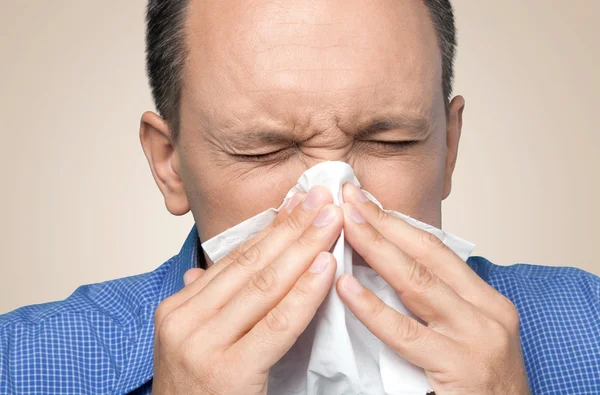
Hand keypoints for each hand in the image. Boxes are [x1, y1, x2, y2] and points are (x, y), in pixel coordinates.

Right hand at [153, 187, 342, 394]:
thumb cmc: (196, 394)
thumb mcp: (191, 344)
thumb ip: (202, 306)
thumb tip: (201, 274)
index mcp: (177, 309)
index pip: (234, 260)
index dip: (272, 228)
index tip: (300, 202)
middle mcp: (184, 321)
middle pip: (250, 264)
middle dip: (292, 227)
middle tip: (323, 197)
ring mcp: (202, 346)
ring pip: (264, 285)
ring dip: (303, 248)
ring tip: (332, 220)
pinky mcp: (228, 371)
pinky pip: (277, 324)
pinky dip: (305, 293)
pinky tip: (327, 266)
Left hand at [336, 183, 528, 394]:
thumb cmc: (482, 387)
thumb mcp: (467, 335)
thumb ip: (435, 306)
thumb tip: (387, 269)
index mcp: (486, 300)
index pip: (435, 250)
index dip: (397, 223)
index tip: (366, 202)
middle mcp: (487, 312)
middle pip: (425, 256)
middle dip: (383, 223)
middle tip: (349, 198)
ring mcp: (476, 338)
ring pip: (417, 283)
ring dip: (376, 249)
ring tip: (345, 224)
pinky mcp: (459, 367)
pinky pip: (405, 333)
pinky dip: (371, 308)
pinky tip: (345, 287)